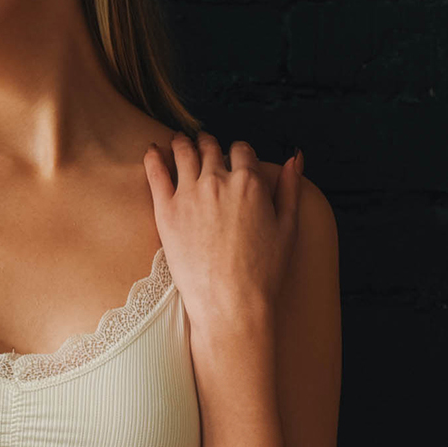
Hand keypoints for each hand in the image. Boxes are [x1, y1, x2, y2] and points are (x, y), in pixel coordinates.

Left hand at [144, 130, 303, 329]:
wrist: (230, 304)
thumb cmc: (264, 272)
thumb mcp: (288, 227)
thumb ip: (290, 188)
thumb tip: (295, 157)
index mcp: (251, 182)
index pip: (242, 149)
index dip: (239, 152)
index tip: (234, 158)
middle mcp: (219, 181)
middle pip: (210, 147)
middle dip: (208, 143)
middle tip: (203, 145)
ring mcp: (189, 194)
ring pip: (183, 152)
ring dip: (182, 143)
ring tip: (178, 142)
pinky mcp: (166, 210)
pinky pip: (155, 171)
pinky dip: (153, 155)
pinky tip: (152, 150)